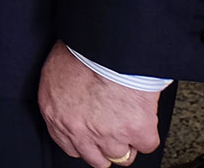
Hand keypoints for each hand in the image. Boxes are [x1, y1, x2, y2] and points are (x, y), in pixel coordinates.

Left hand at [38, 43, 161, 166]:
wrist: (107, 46)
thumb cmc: (81, 50)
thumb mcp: (56, 73)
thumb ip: (63, 96)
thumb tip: (73, 102)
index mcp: (55, 113)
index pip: (69, 146)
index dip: (85, 142)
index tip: (93, 137)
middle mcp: (78, 130)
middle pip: (96, 159)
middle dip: (106, 147)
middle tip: (114, 130)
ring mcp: (108, 135)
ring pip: (123, 157)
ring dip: (128, 141)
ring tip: (129, 119)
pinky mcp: (135, 132)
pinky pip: (147, 144)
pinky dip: (148, 132)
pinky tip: (142, 114)